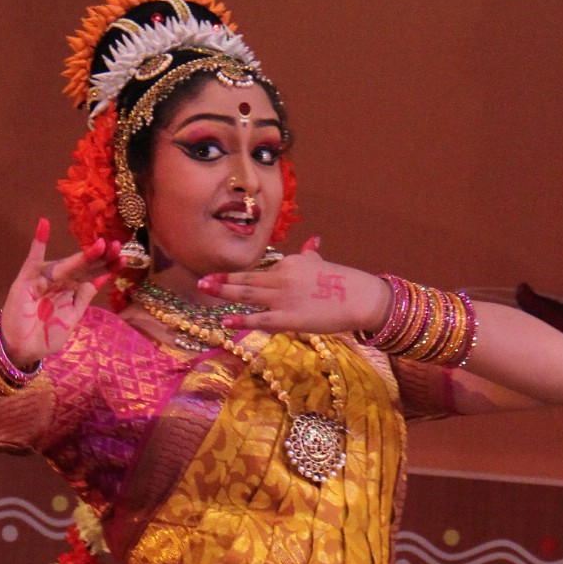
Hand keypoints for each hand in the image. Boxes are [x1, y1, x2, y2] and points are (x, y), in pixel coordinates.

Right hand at [0, 219, 113, 369]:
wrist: (22, 350)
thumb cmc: (46, 336)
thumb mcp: (72, 316)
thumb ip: (84, 296)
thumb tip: (102, 277)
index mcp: (70, 289)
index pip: (91, 275)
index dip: (106, 266)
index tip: (123, 259)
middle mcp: (58, 281)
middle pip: (81, 267)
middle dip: (99, 259)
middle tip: (117, 247)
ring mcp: (43, 279)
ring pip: (65, 266)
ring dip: (82, 256)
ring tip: (100, 246)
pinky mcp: (26, 281)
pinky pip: (32, 260)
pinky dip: (37, 243)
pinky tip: (44, 224)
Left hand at [197, 238, 389, 336]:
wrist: (360, 298)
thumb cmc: (344, 282)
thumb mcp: (323, 263)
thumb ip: (311, 255)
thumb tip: (312, 242)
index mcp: (289, 263)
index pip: (261, 270)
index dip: (240, 276)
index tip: (224, 277)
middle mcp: (281, 277)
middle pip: (246, 279)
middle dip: (222, 280)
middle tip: (202, 282)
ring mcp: (282, 298)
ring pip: (247, 294)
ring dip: (224, 292)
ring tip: (205, 290)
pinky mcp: (287, 318)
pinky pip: (259, 318)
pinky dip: (241, 319)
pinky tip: (226, 321)